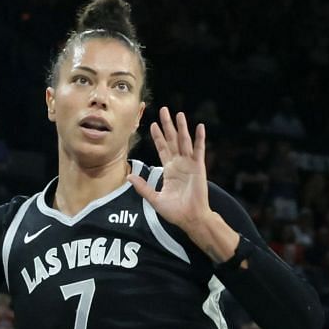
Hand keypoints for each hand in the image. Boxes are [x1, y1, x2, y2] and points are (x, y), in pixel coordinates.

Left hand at [129, 109, 212, 236]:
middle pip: (172, 140)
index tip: (152, 124)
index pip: (162, 148)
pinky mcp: (199, 167)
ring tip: (178, 114)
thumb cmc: (175, 211)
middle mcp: (179, 164)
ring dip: (181, 127)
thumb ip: (142, 187)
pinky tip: (199, 127)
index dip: (157, 136)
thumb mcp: (154, 199)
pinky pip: (199, 150)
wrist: (190, 218)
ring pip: (184, 141)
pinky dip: (200, 138)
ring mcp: (189, 164)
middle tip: (164, 110)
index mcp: (169, 170)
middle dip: (168, 125)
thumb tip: (128, 177)